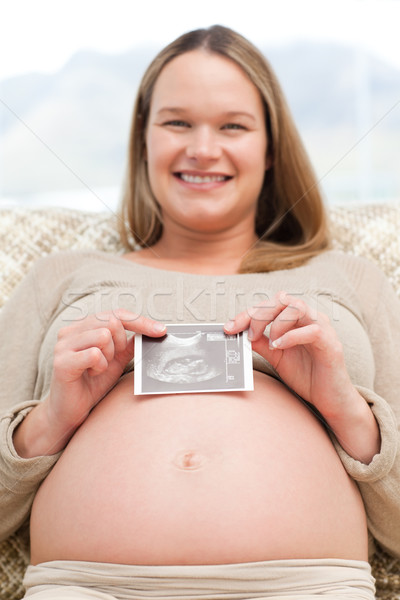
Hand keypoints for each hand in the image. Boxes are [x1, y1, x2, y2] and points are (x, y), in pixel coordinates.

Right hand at [14, 310, 165, 456]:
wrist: (71, 410)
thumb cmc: (92, 382)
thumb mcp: (116, 360)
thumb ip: (128, 344)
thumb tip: (152, 330)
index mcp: (83, 326)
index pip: (116, 313)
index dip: (140, 321)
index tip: (161, 331)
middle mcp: (70, 330)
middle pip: (111, 322)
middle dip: (119, 344)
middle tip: (110, 360)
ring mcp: (63, 344)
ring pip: (103, 336)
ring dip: (108, 357)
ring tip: (98, 368)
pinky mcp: (61, 361)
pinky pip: (94, 354)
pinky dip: (100, 366)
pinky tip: (91, 374)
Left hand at [225, 292, 380, 461]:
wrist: (330, 399)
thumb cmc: (307, 375)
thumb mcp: (276, 356)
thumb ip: (261, 343)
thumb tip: (239, 333)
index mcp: (298, 319)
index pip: (271, 304)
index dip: (248, 313)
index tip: (230, 327)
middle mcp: (311, 318)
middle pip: (282, 299)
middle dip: (259, 314)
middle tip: (248, 334)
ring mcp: (323, 328)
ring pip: (297, 308)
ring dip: (276, 324)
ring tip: (270, 344)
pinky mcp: (331, 344)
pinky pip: (312, 330)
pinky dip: (291, 336)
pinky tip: (279, 347)